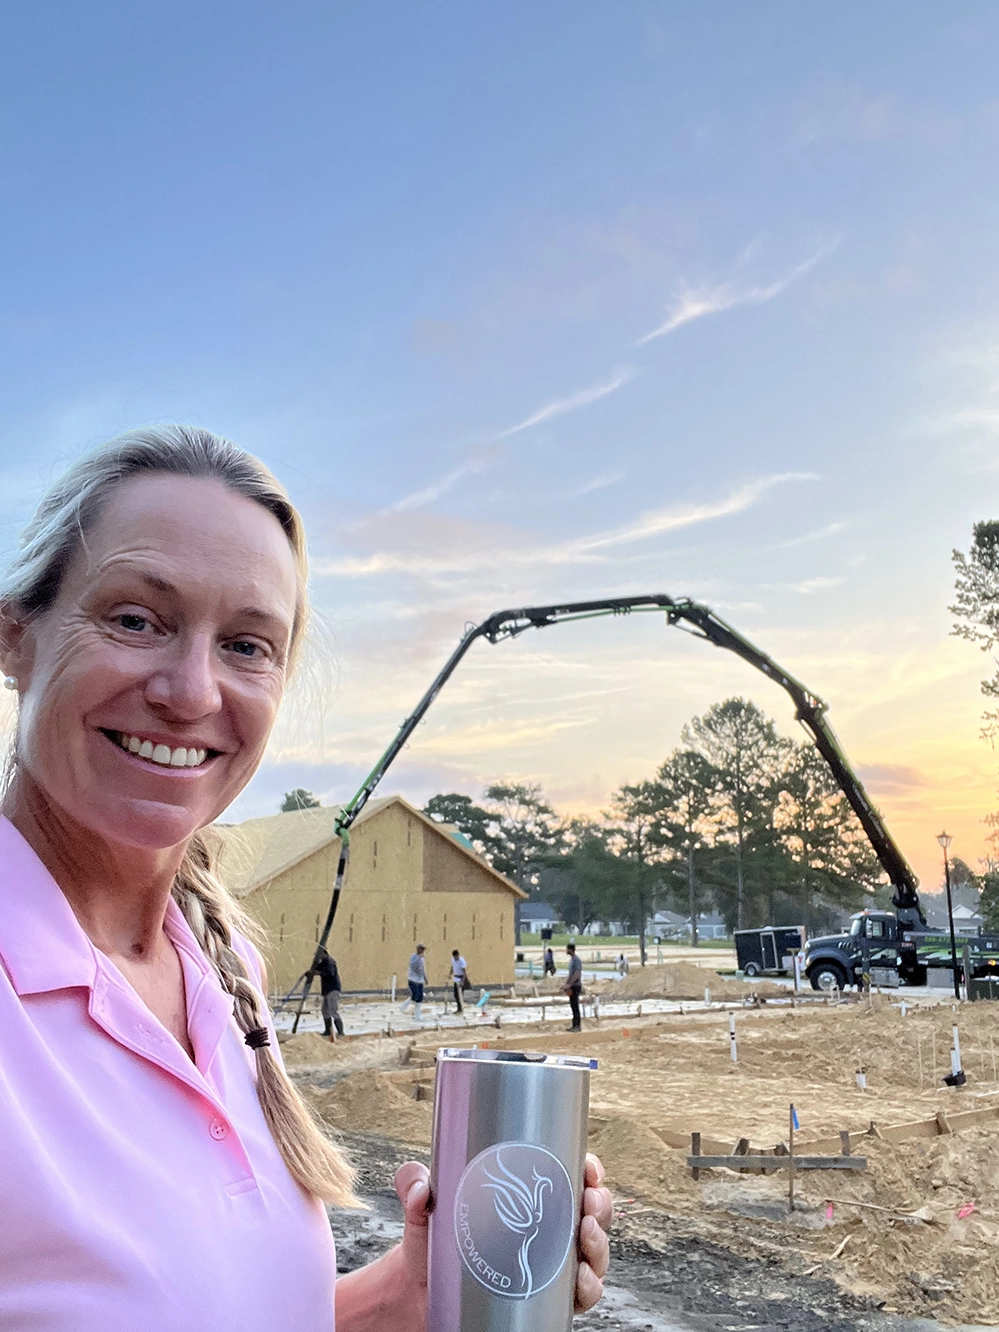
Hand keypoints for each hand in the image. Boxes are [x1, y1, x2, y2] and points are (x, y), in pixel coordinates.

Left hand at [372, 1154, 610, 1324]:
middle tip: (588, 1201)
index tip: (588, 1167)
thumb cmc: (430, 1241)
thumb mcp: (422, 1206)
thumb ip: (414, 1185)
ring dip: (600, 1244)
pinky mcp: (545, 1299)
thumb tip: (421, 1188)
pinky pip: (581, 1296)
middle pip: (591, 1215)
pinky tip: (582, 1277)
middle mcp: (547, 1231)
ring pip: (594, 1254)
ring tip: (584, 1235)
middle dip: (600, 1205)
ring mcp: (550, 1266)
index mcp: (528, 1200)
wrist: (419, 1292)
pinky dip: (590, 1287)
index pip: (570, 1179)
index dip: (589, 1172)